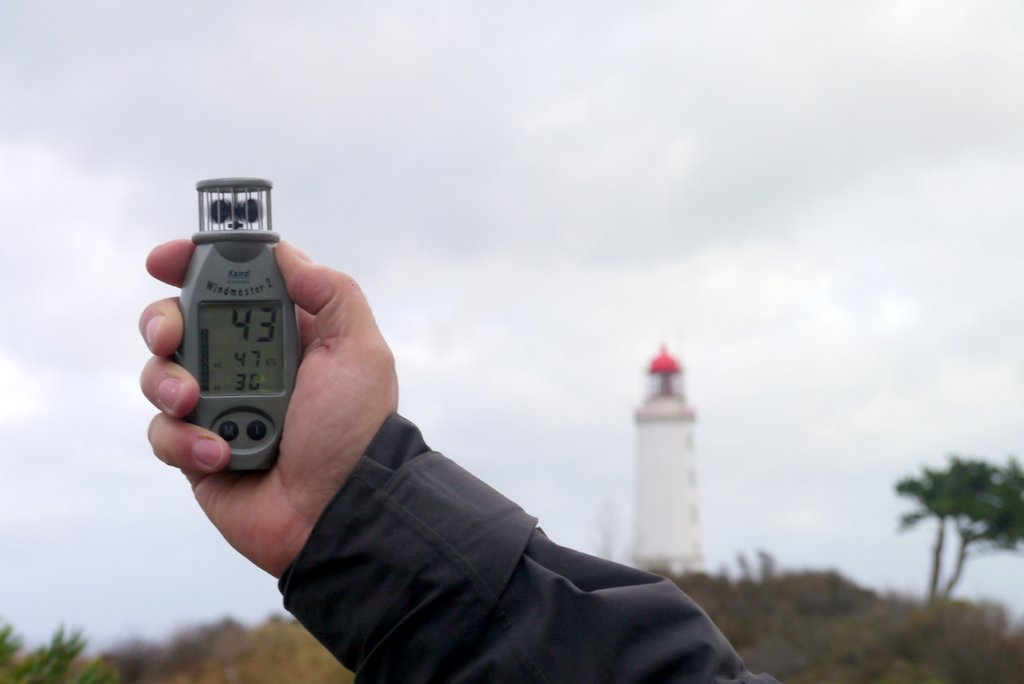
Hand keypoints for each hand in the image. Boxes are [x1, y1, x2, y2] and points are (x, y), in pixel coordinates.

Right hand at [139, 240, 397, 576]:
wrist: (340, 511)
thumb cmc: (355, 430)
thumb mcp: (360, 351)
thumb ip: (331, 293)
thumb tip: (283, 252)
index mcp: (282, 335)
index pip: (228, 286)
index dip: (192, 266)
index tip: (164, 260)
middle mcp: (244, 366)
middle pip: (177, 323)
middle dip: (161, 322)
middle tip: (168, 336)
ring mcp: (218, 408)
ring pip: (158, 376)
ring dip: (167, 384)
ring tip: (194, 402)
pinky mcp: (197, 452)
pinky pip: (162, 433)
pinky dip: (185, 440)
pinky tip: (221, 454)